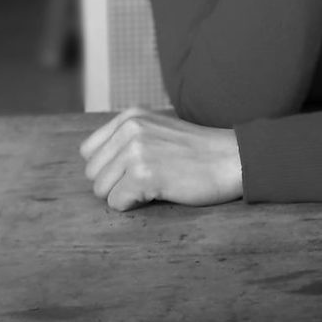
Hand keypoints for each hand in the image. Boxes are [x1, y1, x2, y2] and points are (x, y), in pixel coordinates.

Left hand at [80, 106, 242, 211]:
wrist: (232, 159)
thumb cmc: (197, 152)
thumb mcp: (157, 130)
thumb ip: (126, 138)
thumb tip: (91, 164)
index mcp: (131, 115)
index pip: (89, 151)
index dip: (110, 167)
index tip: (138, 167)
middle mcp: (130, 128)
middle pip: (93, 173)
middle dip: (116, 183)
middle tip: (150, 178)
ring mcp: (136, 150)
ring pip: (101, 190)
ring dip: (125, 194)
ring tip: (156, 183)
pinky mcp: (144, 174)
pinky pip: (117, 203)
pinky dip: (136, 205)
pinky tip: (161, 191)